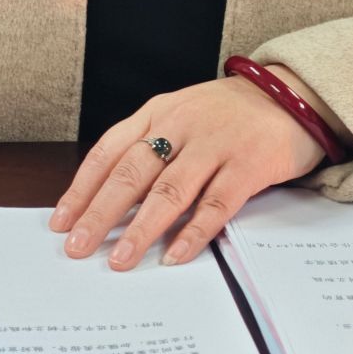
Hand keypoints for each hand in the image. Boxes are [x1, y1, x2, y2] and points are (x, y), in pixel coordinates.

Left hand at [50, 73, 336, 270]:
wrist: (291, 94)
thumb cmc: (228, 114)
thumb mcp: (181, 116)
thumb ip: (150, 149)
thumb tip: (109, 203)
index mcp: (158, 113)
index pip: (109, 152)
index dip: (82, 188)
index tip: (61, 221)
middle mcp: (181, 126)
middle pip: (131, 173)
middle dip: (100, 213)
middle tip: (78, 247)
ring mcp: (216, 145)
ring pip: (169, 191)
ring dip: (141, 229)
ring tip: (120, 259)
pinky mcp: (249, 165)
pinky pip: (216, 204)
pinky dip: (193, 232)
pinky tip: (174, 255)